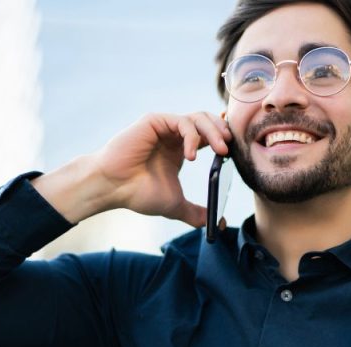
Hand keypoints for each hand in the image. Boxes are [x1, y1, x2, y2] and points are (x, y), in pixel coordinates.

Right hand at [92, 112, 230, 225]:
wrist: (113, 188)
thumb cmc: (138, 194)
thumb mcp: (175, 205)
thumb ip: (197, 213)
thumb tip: (220, 224)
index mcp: (180, 148)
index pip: (209, 134)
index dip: (224, 138)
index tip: (236, 150)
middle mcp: (173, 134)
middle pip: (208, 121)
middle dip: (223, 133)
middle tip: (230, 150)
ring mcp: (164, 126)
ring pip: (198, 118)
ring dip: (213, 132)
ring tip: (220, 150)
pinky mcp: (155, 121)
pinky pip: (182, 122)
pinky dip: (192, 136)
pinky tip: (191, 156)